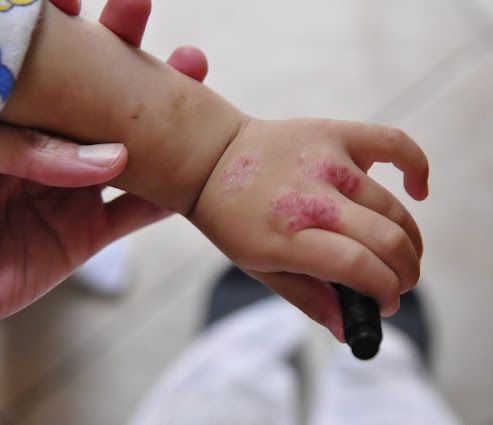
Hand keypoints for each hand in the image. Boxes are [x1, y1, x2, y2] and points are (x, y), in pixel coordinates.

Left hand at [0, 0, 208, 318]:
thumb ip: (26, 149)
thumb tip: (112, 157)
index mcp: (5, 121)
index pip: (32, 66)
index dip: (56, 29)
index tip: (77, 1)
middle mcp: (39, 149)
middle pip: (87, 95)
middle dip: (117, 50)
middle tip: (137, 10)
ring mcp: (64, 190)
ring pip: (124, 149)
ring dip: (164, 115)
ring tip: (192, 70)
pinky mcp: (80, 237)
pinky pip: (133, 215)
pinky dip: (168, 198)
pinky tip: (198, 170)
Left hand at [191, 118, 427, 340]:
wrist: (212, 156)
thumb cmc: (235, 218)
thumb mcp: (259, 268)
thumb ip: (309, 299)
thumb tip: (351, 332)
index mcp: (285, 236)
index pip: (357, 267)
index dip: (384, 291)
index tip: (386, 303)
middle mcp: (309, 196)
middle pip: (385, 239)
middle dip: (405, 272)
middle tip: (399, 283)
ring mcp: (326, 160)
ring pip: (393, 206)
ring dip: (410, 240)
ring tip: (400, 253)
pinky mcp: (336, 133)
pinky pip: (395, 144)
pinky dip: (417, 167)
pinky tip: (417, 190)